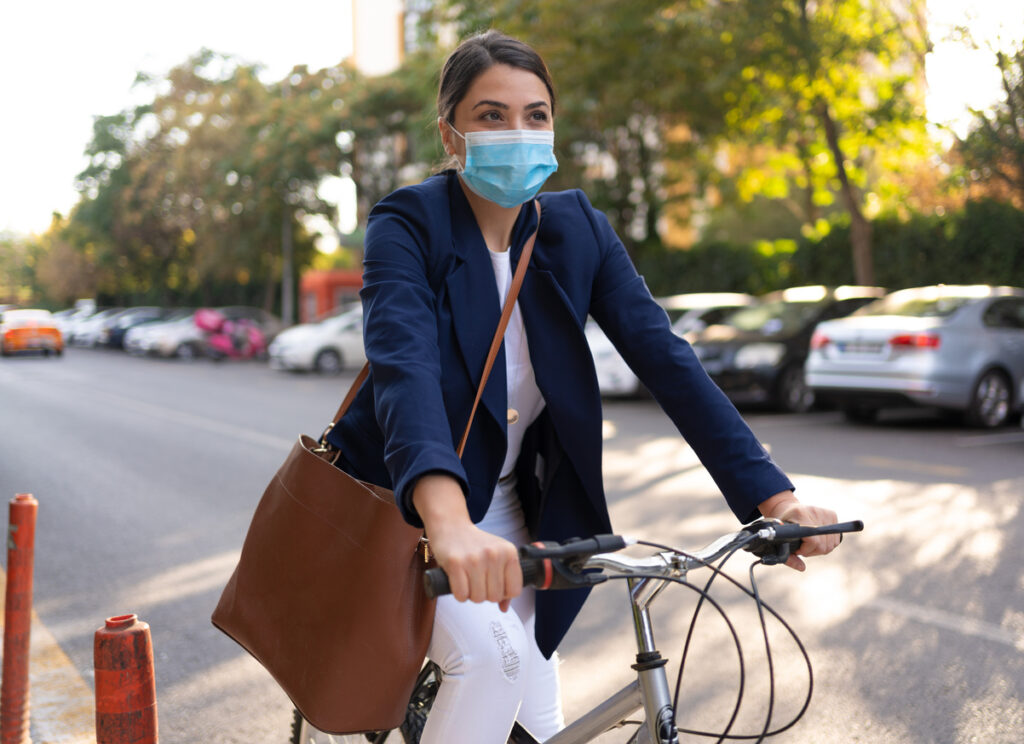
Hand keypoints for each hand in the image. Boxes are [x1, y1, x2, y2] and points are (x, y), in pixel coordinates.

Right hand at [412, 474, 522, 609]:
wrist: (452, 527)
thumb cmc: (476, 545)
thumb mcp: (497, 556)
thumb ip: (505, 581)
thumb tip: (504, 608)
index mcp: (509, 552)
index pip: (514, 590)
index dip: (503, 593)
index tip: (494, 585)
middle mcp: (494, 555)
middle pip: (495, 597)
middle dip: (485, 594)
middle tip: (477, 580)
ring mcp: (475, 559)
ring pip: (478, 598)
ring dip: (471, 594)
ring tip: (467, 579)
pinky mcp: (456, 563)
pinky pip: (461, 595)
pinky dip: (459, 594)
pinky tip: (458, 580)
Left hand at [758, 491, 839, 571]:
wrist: (786, 508)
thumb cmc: (781, 526)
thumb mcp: (779, 540)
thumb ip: (788, 556)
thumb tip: (802, 568)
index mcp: (800, 514)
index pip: (813, 540)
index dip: (806, 550)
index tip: (798, 550)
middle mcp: (815, 511)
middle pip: (823, 545)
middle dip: (812, 551)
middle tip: (802, 548)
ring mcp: (825, 512)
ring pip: (831, 544)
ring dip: (820, 549)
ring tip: (808, 544)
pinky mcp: (832, 514)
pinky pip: (835, 539)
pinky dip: (827, 544)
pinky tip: (816, 540)